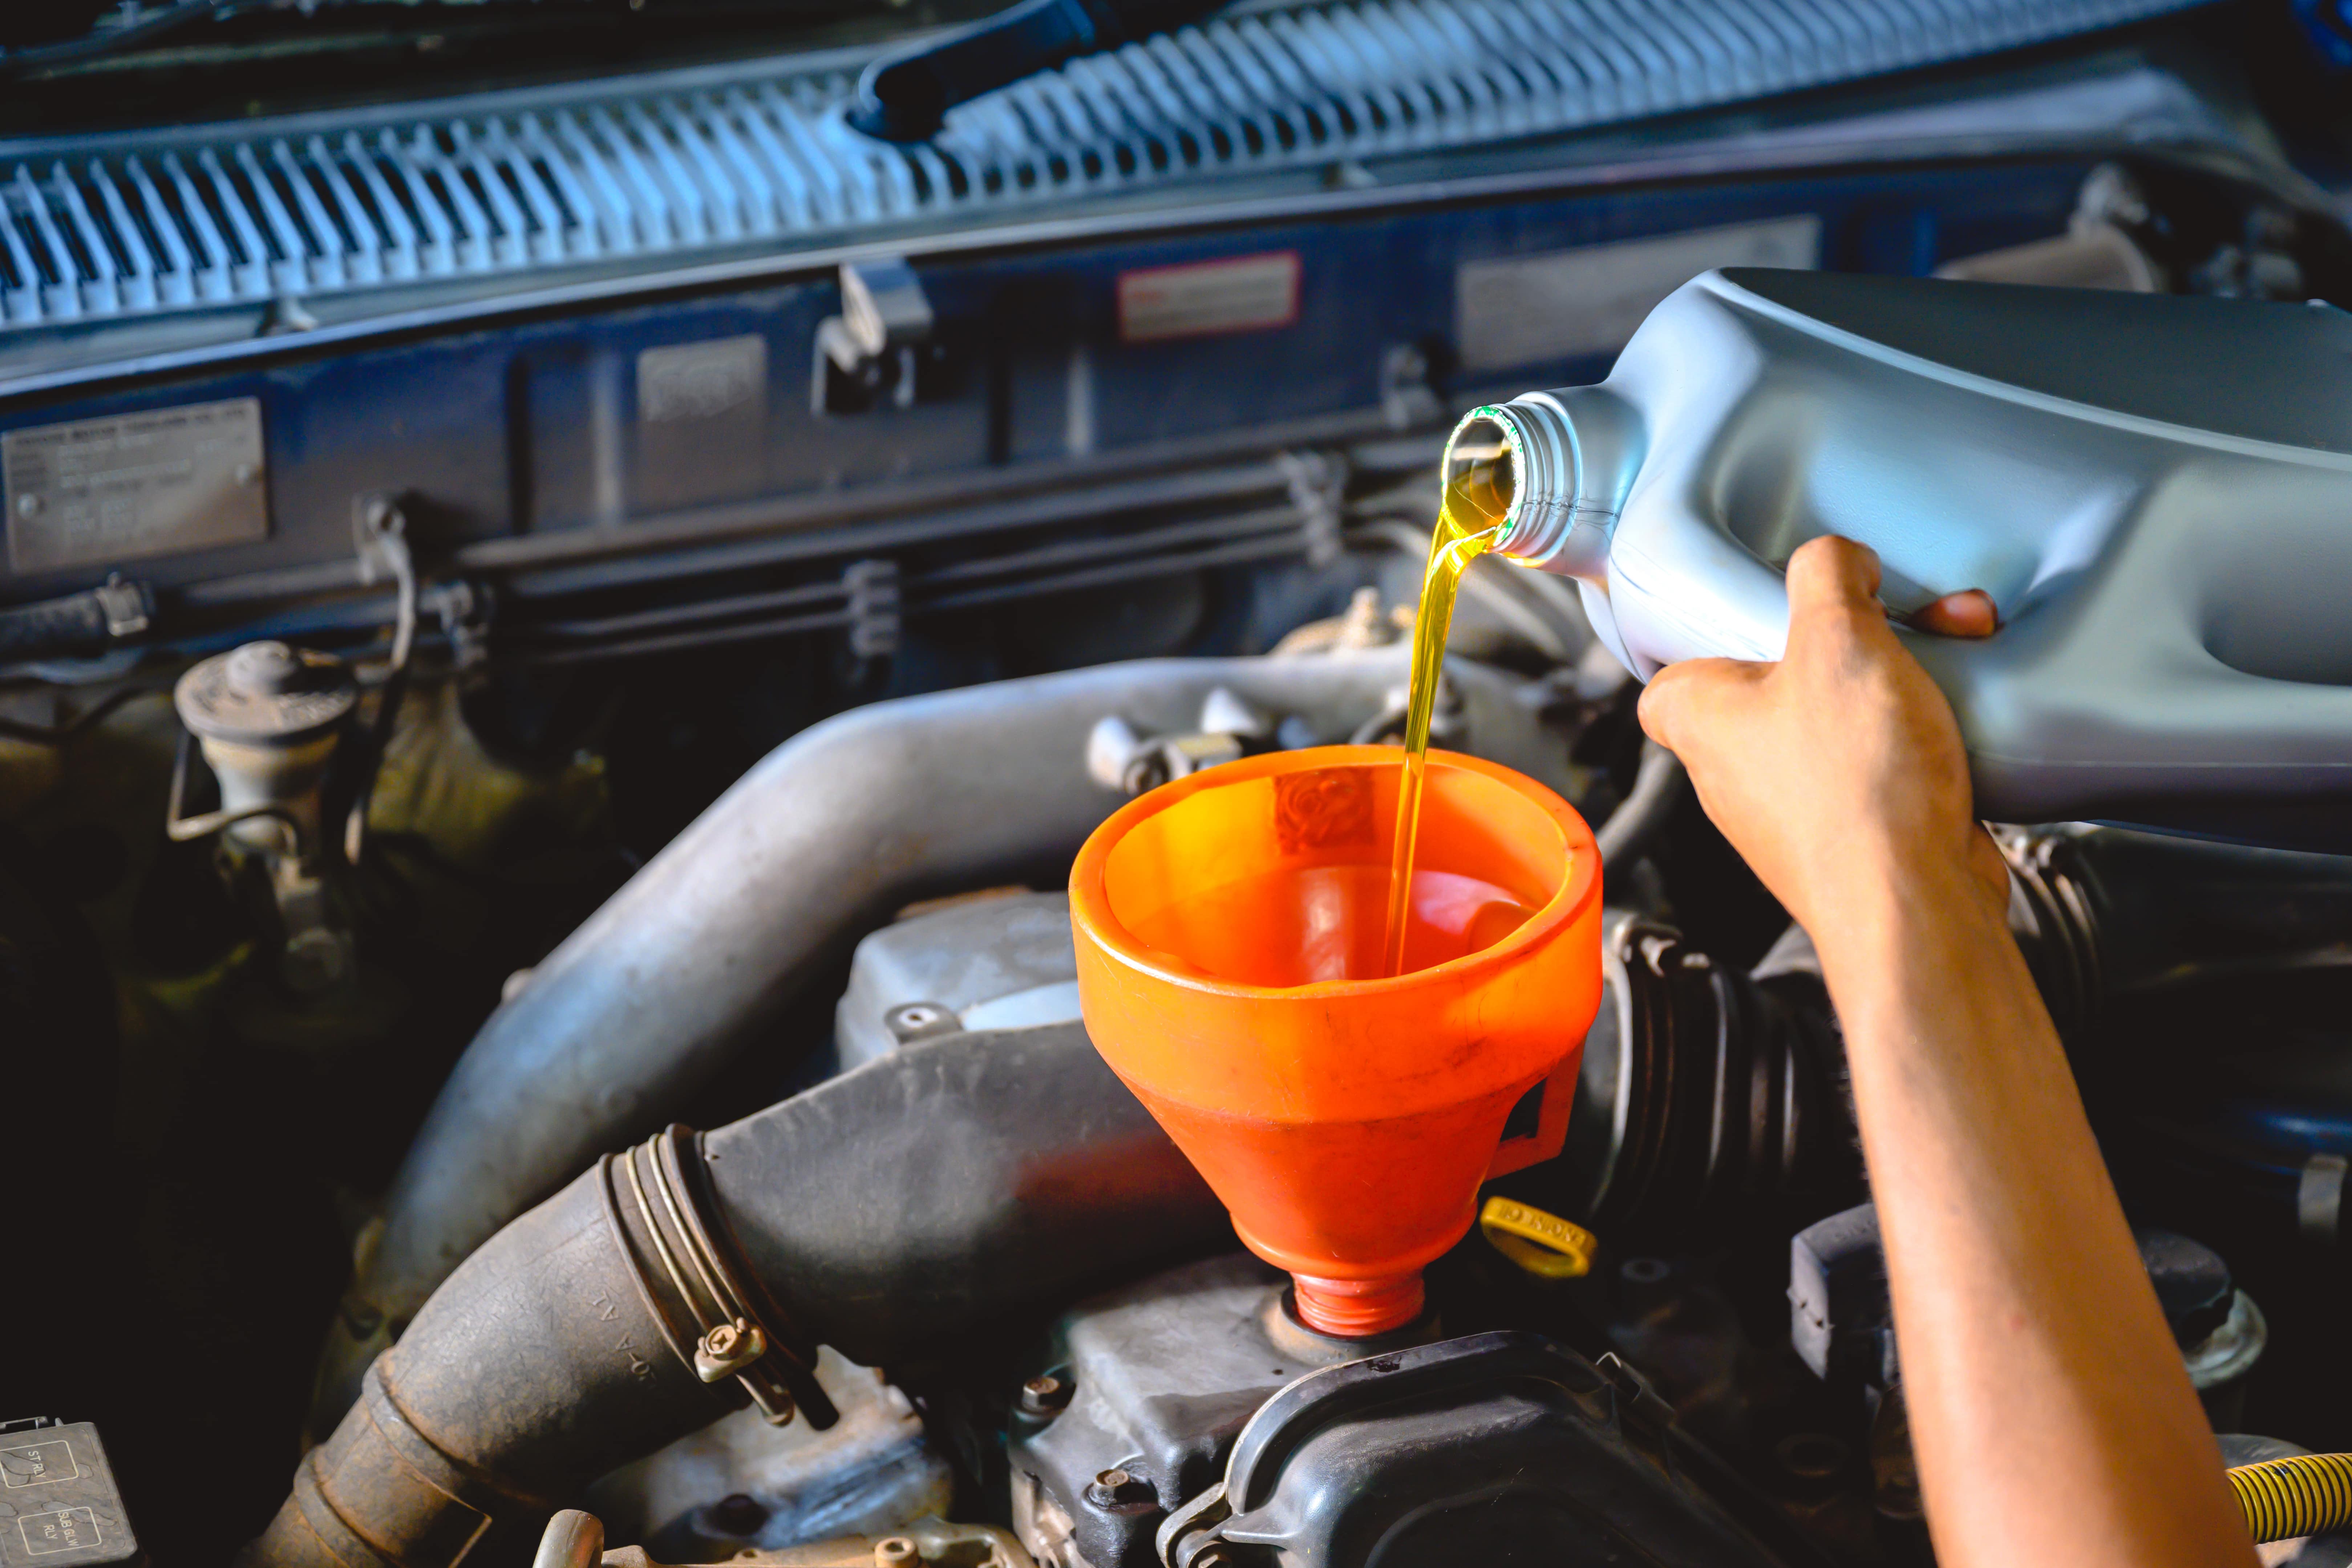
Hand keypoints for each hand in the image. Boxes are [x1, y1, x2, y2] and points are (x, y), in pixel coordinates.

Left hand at [1633, 536, 2006, 952]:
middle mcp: (1735, 772)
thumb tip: (1835, 560)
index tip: (1751, 619)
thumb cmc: (1855, 782)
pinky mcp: (1854, 836)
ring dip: (1901, 678)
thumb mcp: (1838, 638)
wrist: (1912, 901)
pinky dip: (1922, 734)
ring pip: (1840, 719)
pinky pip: (1881, 764)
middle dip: (1848, 641)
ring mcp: (1794, 810)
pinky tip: (1964, 715)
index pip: (1665, 681)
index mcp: (1701, 721)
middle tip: (1897, 616)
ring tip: (1957, 643)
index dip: (1701, 644)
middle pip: (1777, 684)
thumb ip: (1827, 576)